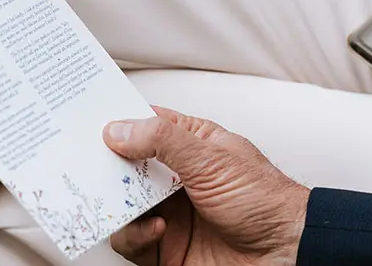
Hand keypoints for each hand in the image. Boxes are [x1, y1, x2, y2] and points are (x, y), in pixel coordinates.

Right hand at [103, 107, 309, 265]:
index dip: (118, 121)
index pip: (146, 125)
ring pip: (122, 205)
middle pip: (126, 167)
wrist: (284, 252)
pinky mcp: (166, 248)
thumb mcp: (212, 160)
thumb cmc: (264, 199)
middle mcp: (176, 178)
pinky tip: (158, 230)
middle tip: (87, 166)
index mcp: (191, 145)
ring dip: (119, 205)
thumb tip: (120, 128)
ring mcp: (170, 213)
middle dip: (106, 167)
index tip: (88, 119)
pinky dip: (136, 235)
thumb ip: (163, 142)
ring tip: (129, 204)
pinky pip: (132, 241)